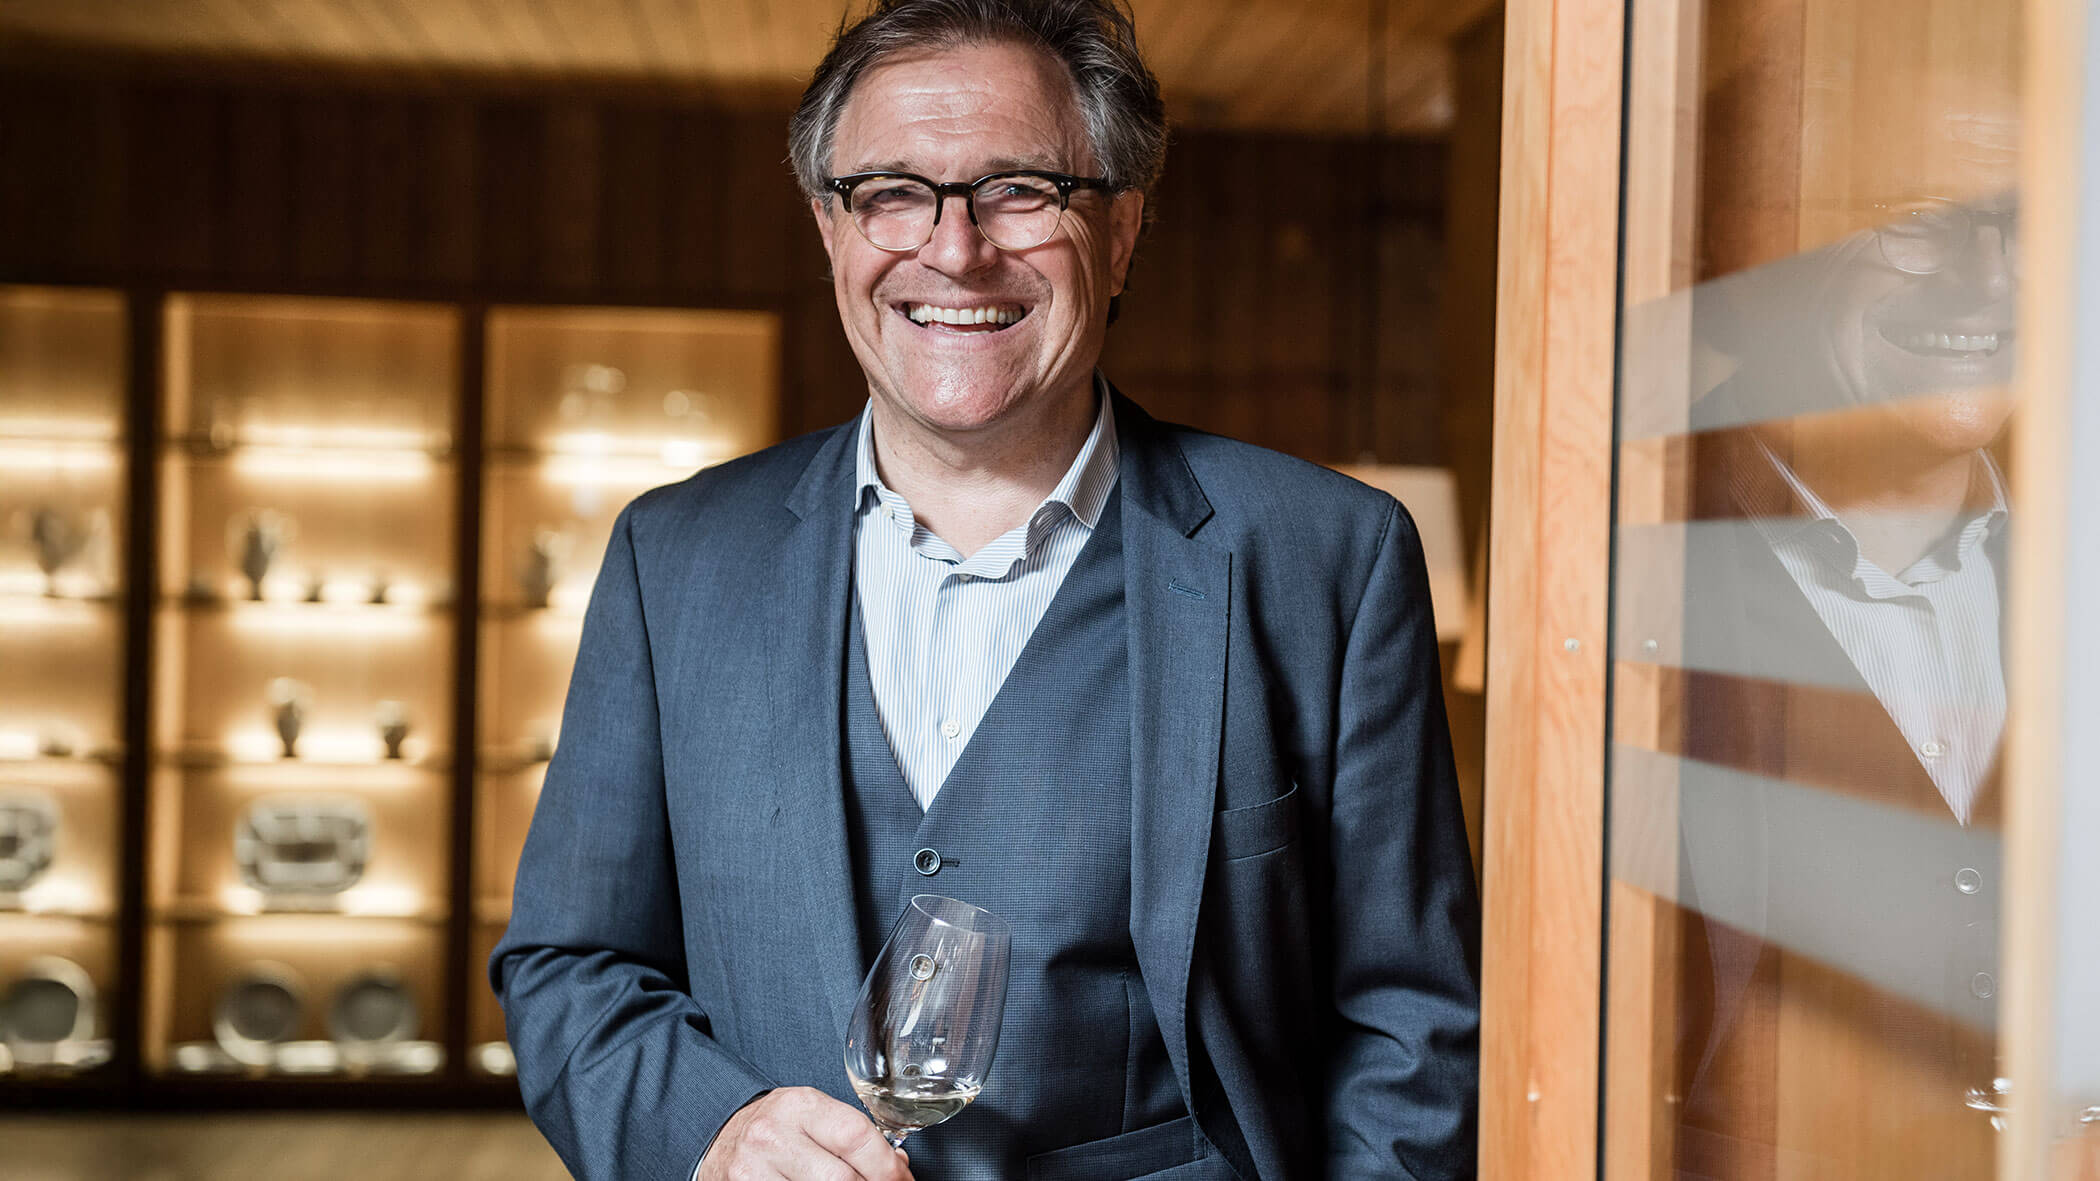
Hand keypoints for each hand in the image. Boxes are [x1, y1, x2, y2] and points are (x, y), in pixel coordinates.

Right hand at [700, 1087, 913, 1180]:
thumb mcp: (810, 1115)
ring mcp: (755, 1170)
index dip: (889, 1168)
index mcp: (799, 1106)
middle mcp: (774, 1136)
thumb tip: (898, 1165)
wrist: (719, 1140)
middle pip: (843, 1180)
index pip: (857, 1137)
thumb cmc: (775, 1128)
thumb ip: (851, 1134)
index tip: (902, 1179)